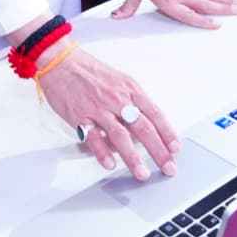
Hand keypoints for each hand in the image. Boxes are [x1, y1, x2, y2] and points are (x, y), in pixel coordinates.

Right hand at [37, 45, 180, 180]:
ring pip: (120, 135)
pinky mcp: (79, 116)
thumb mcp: (119, 80)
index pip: (155, 114)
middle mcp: (117, 99)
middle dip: (159, 151)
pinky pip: (92, 137)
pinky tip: (110, 164)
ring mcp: (98, 108)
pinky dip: (102, 152)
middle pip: (143, 128)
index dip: (167, 133)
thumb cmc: (90, 72)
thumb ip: (133, 102)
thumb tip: (147, 126)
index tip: (175, 149)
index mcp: (130, 89)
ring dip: (133, 157)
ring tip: (142, 173)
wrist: (61, 62)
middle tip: (168, 168)